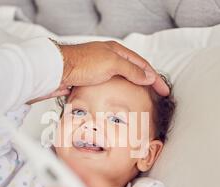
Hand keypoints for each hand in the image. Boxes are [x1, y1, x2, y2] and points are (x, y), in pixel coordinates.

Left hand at [26, 40, 169, 103]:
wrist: (55, 71)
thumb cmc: (81, 63)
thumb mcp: (111, 64)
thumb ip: (131, 70)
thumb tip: (149, 76)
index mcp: (116, 51)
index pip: (142, 65)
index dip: (155, 78)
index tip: (164, 91)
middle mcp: (109, 59)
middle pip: (133, 71)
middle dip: (146, 82)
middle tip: (156, 96)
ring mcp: (99, 70)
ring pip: (121, 80)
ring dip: (132, 89)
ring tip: (141, 101)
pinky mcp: (90, 81)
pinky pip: (110, 88)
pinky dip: (118, 94)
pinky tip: (119, 101)